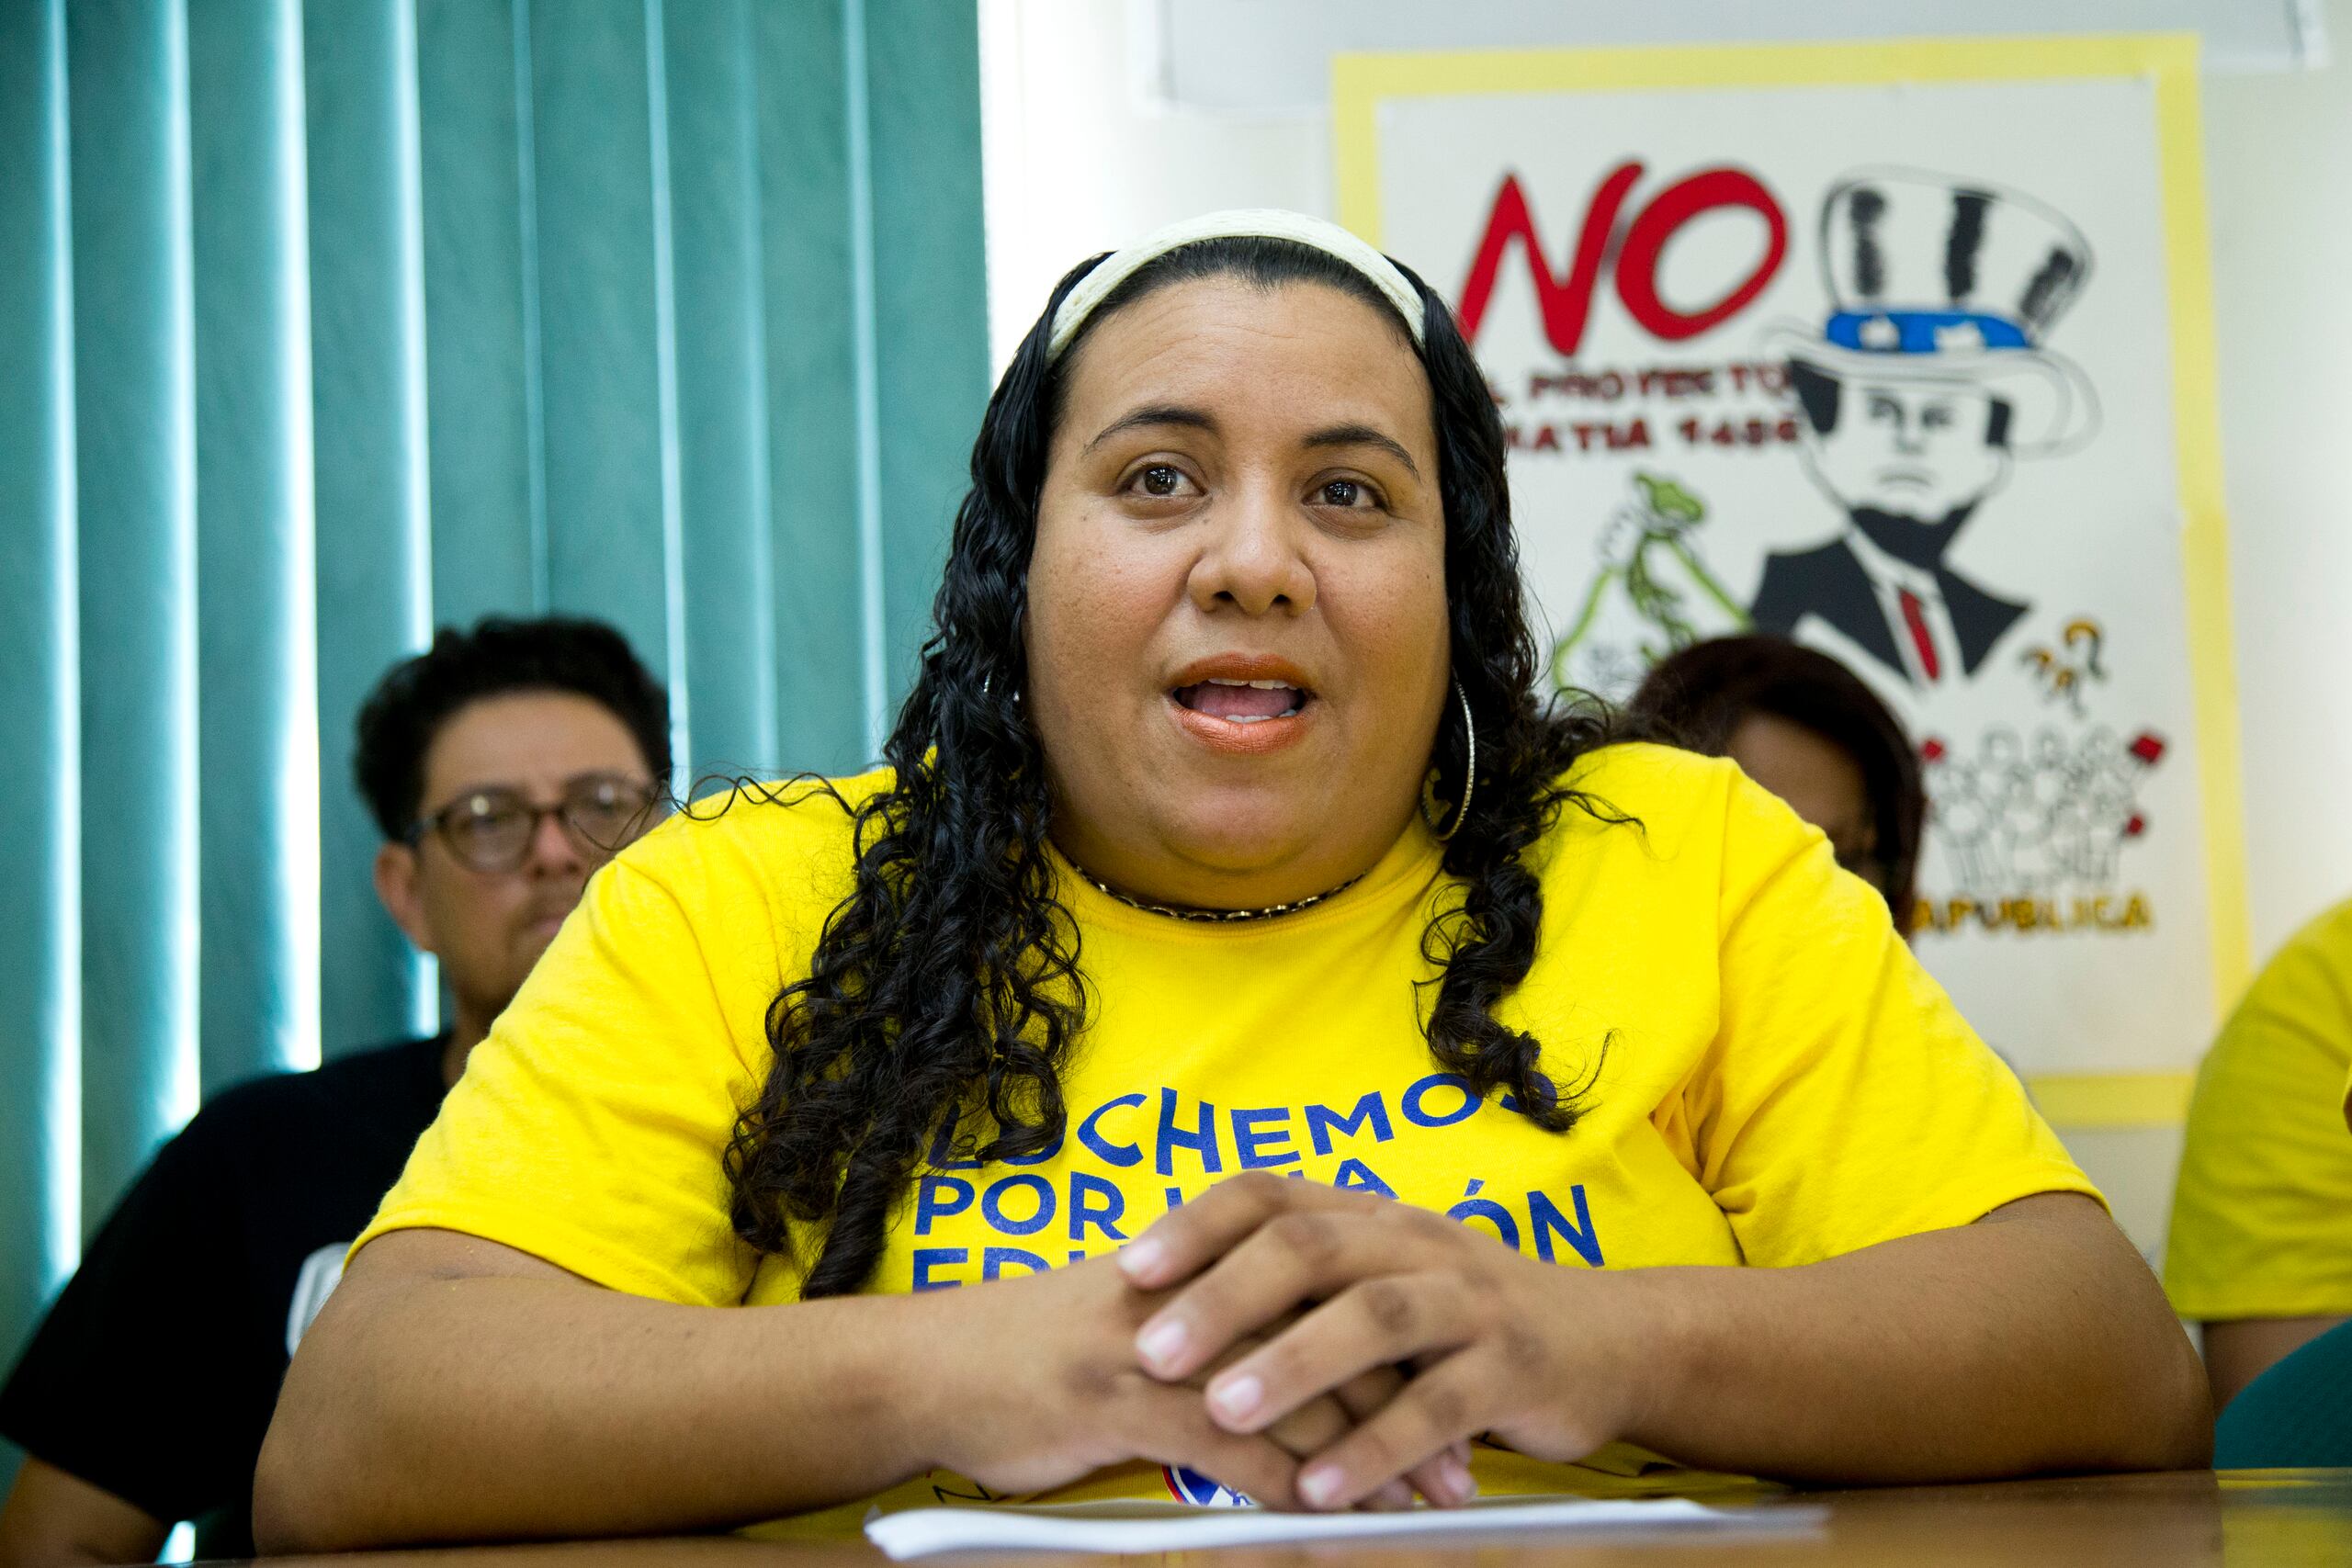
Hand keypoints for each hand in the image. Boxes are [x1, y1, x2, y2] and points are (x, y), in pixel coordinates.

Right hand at [911, 1252, 1424, 1509]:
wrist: (926, 1372)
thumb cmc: (1029, 1360)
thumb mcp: (1131, 1327)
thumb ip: (1209, 1340)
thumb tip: (1288, 1385)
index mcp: (1197, 1260)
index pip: (1325, 1292)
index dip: (1395, 1349)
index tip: (1449, 1395)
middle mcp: (1187, 1289)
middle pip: (1329, 1340)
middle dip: (1406, 1405)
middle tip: (1463, 1463)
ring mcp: (1153, 1341)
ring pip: (1293, 1395)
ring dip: (1368, 1457)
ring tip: (1424, 1503)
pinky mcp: (1118, 1399)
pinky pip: (1226, 1443)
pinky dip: (1288, 1482)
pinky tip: (1331, 1514)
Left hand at [1117, 1173, 1652, 1510]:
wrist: (1610, 1341)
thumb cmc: (1464, 1320)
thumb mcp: (1382, 1283)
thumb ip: (1300, 1291)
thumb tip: (1171, 1310)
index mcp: (1369, 1216)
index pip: (1270, 1194)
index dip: (1196, 1226)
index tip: (1127, 1268)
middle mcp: (1414, 1241)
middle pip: (1310, 1247)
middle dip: (1224, 1298)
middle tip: (1153, 1350)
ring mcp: (1468, 1301)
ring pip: (1373, 1318)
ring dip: (1292, 1365)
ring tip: (1224, 1412)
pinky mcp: (1513, 1368)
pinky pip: (1436, 1405)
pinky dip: (1374, 1447)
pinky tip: (1322, 1487)